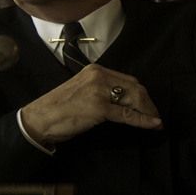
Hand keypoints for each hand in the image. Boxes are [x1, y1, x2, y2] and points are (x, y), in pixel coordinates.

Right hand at [20, 64, 162, 147]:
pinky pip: (127, 114)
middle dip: (148, 103)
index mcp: (95, 70)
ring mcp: (98, 91)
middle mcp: (98, 76)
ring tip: (154, 121)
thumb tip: (123, 102)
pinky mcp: (99, 107)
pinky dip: (143, 120)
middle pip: (134, 87)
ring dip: (147, 111)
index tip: (148, 106)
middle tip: (154, 115)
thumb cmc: (58, 108)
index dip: (141, 94)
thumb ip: (101, 90)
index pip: (127, 80)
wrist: (40, 118)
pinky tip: (153, 124)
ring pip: (133, 99)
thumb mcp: (82, 91)